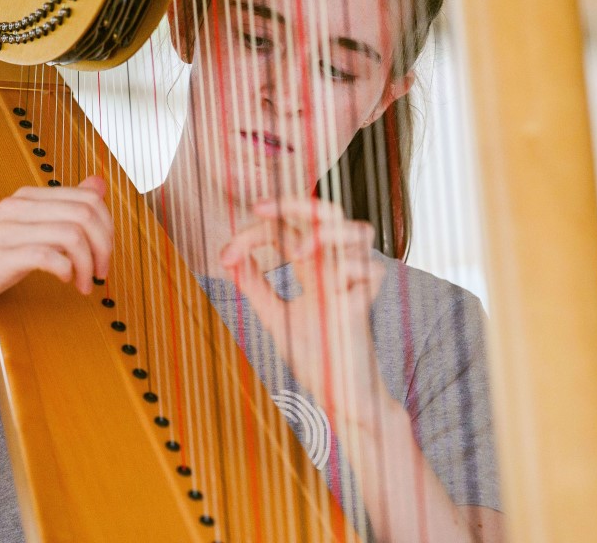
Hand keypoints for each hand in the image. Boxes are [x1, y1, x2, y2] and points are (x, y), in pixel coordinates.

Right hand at [0, 176, 113, 334]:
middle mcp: (16, 207)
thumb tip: (99, 183)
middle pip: (85, 212)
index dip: (108, 226)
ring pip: (72, 233)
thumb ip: (61, 210)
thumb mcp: (26, 235)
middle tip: (101, 272)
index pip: (88, 197)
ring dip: (88, 263)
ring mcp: (5, 231)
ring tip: (84, 283)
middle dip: (104, 245)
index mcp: (25, 198)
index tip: (104, 253)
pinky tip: (66, 282)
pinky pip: (48, 255)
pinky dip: (67, 271)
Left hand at [219, 197, 389, 419]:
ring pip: (361, 231)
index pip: (287, 229)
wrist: (341, 395)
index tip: (225, 256)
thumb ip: (255, 286)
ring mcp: (353, 284)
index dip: (254, 232)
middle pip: (327, 213)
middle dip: (295, 202)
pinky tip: (333, 290)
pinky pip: (372, 271)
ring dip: (329, 231)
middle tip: (259, 207)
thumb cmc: (317, 355)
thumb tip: (229, 259)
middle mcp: (334, 268)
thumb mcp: (276, 316)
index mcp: (313, 267)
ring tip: (300, 252)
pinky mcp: (366, 307)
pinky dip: (352, 270)